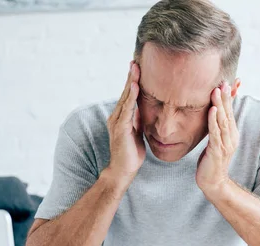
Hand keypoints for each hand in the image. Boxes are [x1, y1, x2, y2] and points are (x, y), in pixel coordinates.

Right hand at [106, 61, 144, 183]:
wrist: (123, 170)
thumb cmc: (130, 153)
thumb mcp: (137, 132)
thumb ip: (137, 120)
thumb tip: (143, 109)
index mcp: (121, 117)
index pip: (128, 95)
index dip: (133, 81)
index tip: (138, 67)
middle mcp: (116, 116)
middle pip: (125, 92)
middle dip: (131, 76)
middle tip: (136, 60)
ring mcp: (117, 122)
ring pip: (125, 98)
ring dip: (131, 82)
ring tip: (135, 69)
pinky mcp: (120, 129)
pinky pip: (126, 110)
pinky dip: (131, 98)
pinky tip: (135, 87)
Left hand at [196, 82, 238, 196]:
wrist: (213, 182)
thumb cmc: (212, 160)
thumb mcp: (215, 140)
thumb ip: (216, 127)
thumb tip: (214, 113)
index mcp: (231, 133)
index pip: (230, 112)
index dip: (228, 97)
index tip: (225, 82)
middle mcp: (231, 137)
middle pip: (228, 113)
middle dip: (225, 97)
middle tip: (222, 81)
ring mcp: (225, 144)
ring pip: (223, 121)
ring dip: (220, 105)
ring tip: (217, 91)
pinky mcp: (217, 151)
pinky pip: (215, 133)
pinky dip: (214, 120)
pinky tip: (212, 110)